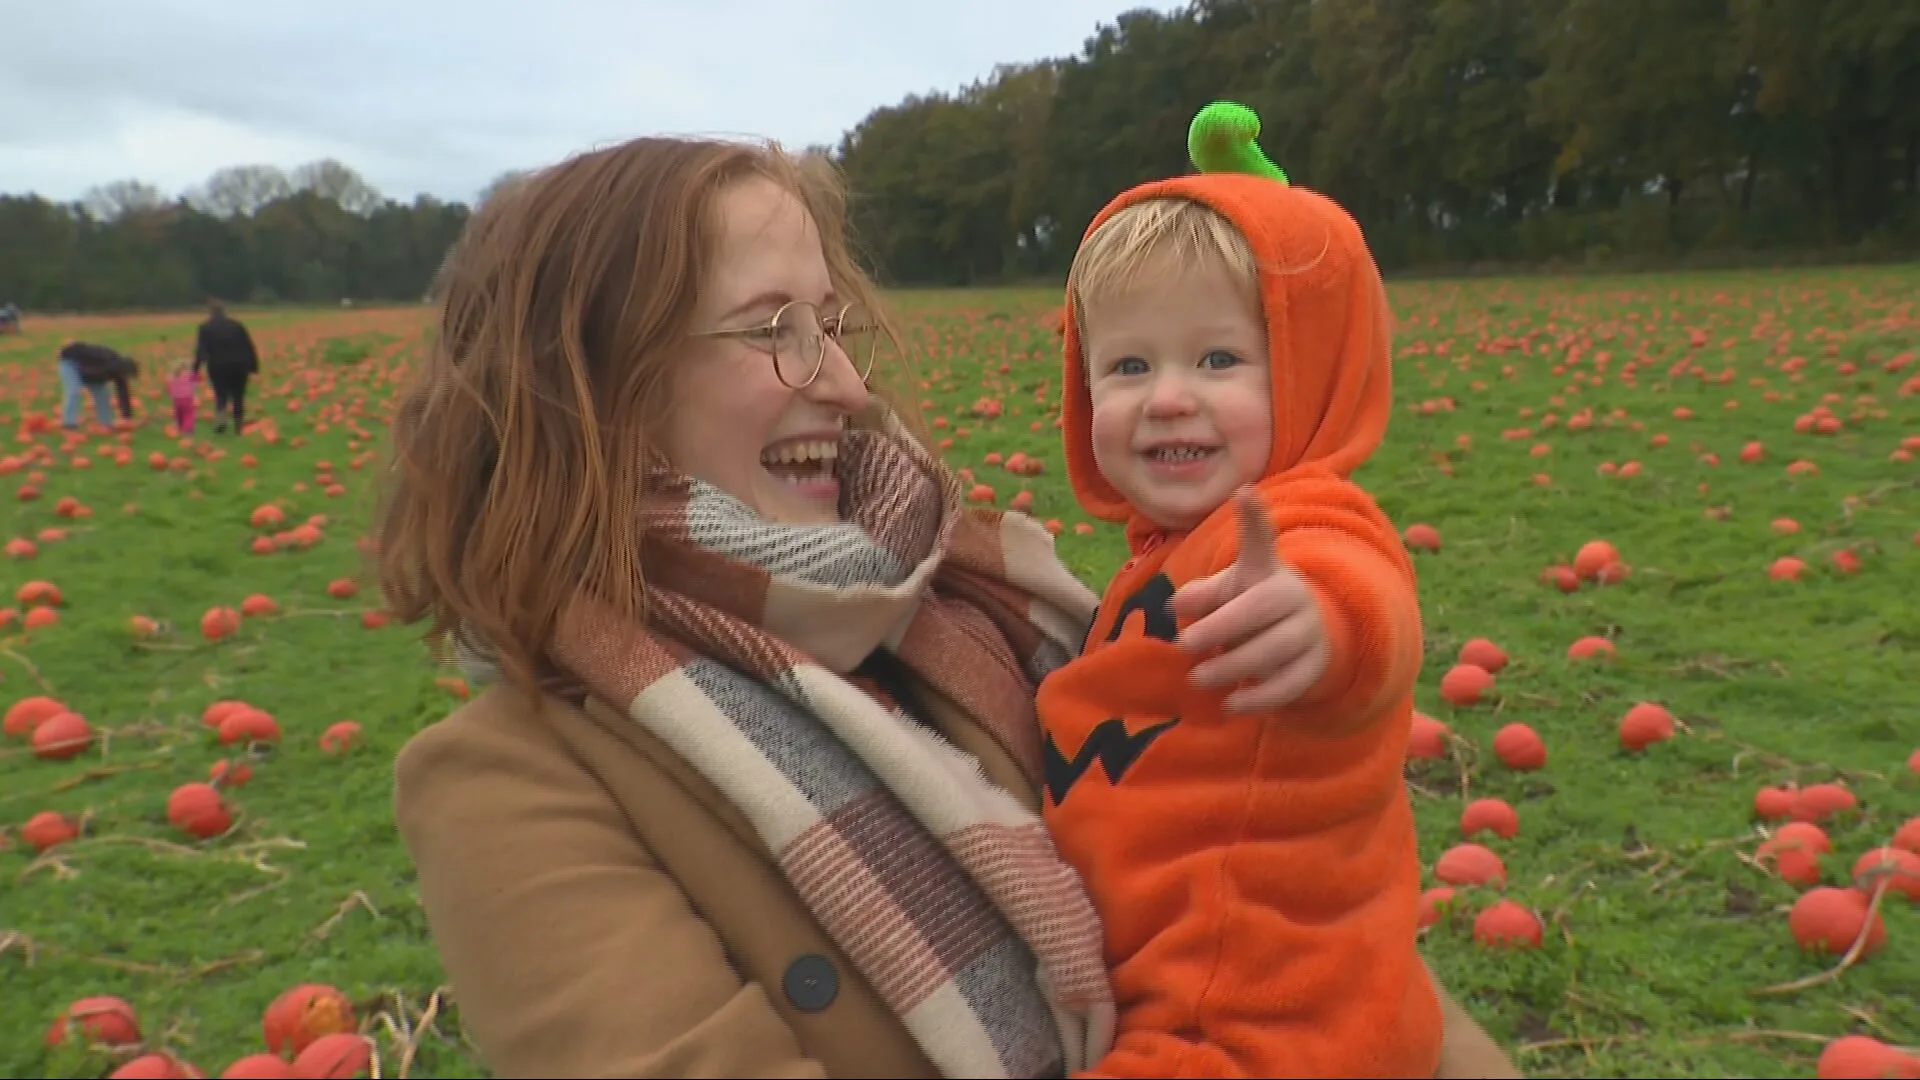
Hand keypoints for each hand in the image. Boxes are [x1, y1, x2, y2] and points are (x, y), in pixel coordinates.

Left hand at [1170, 487, 1329, 712]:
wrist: (1299, 637)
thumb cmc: (1249, 608)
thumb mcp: (1225, 593)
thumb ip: (1201, 594)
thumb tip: (1178, 606)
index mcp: (1269, 572)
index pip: (1262, 542)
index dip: (1254, 518)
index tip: (1244, 492)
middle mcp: (1294, 597)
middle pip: (1259, 609)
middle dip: (1220, 628)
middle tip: (1184, 646)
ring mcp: (1309, 632)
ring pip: (1273, 650)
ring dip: (1233, 667)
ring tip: (1199, 679)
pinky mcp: (1314, 667)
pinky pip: (1289, 685)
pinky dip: (1259, 698)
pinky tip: (1231, 704)